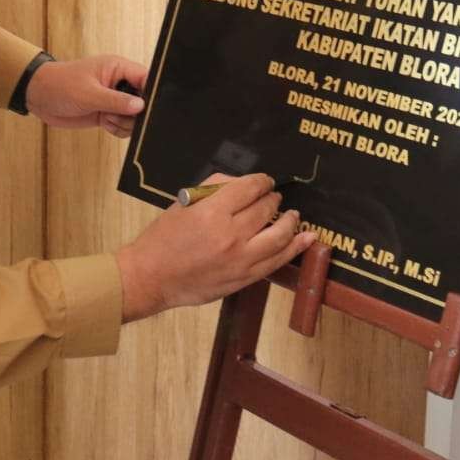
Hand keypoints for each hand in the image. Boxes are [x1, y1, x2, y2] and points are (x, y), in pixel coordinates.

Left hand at [26, 54, 147, 135]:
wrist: (39, 97)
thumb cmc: (61, 85)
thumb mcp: (89, 93)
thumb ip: (116, 101)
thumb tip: (141, 107)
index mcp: (118, 68)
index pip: (146, 78)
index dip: (151, 93)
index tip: (147, 107)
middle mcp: (119, 83)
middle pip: (144, 100)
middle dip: (135, 113)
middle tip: (117, 114)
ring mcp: (113, 99)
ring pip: (135, 116)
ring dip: (124, 123)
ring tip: (107, 118)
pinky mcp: (107, 113)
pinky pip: (123, 126)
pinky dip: (117, 129)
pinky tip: (105, 124)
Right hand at [114, 173, 314, 321]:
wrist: (152, 277)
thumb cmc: (164, 238)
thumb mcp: (184, 203)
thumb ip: (215, 188)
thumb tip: (244, 184)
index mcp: (212, 212)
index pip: (250, 188)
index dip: (261, 181)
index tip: (264, 181)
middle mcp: (230, 235)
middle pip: (266, 208)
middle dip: (273, 198)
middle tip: (274, 197)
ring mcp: (240, 259)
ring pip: (279, 235)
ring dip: (290, 220)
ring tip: (292, 215)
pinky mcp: (245, 278)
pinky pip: (278, 261)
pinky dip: (295, 247)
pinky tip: (307, 238)